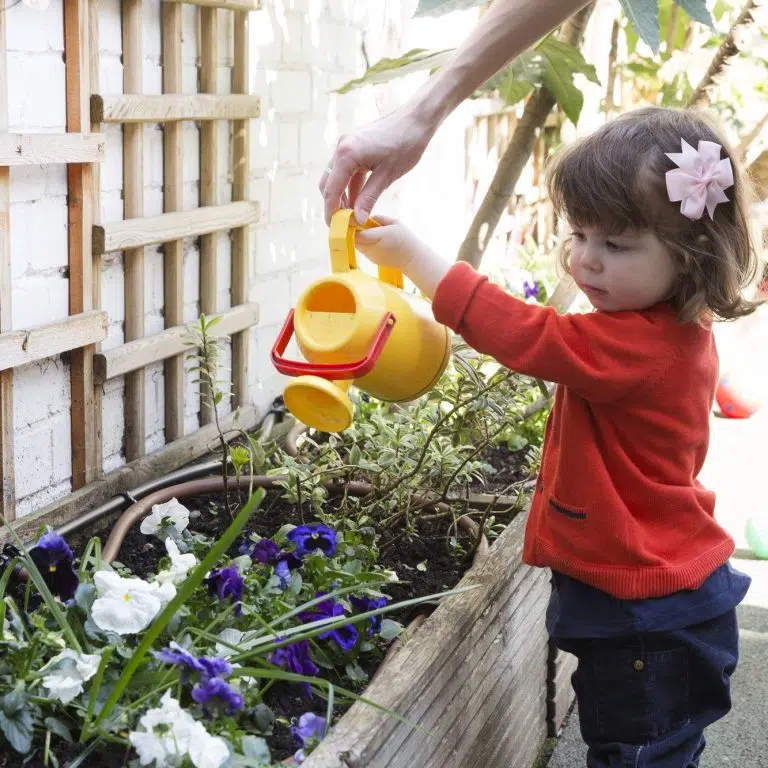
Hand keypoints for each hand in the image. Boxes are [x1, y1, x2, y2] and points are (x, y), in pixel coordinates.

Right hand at [319, 107, 434, 225]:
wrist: (417, 119)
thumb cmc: (405, 144)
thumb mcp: (387, 176)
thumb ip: (368, 198)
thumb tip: (357, 219)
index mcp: (347, 154)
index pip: (331, 190)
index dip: (331, 211)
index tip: (335, 228)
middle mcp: (342, 148)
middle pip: (328, 183)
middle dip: (333, 205)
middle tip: (344, 224)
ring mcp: (347, 145)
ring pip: (336, 177)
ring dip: (342, 196)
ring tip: (352, 215)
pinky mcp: (355, 146)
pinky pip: (347, 170)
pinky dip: (350, 186)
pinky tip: (359, 201)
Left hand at [355, 217, 450, 299]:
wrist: (413, 259)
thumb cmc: (406, 239)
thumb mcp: (395, 223)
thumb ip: (379, 218)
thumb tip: (367, 217)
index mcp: (378, 237)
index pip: (357, 234)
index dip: (351, 226)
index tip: (351, 218)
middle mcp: (372, 249)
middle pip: (353, 239)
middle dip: (353, 230)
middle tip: (357, 221)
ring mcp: (371, 256)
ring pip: (356, 244)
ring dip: (358, 236)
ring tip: (367, 229)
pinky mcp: (372, 259)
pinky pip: (362, 249)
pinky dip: (364, 243)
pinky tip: (372, 238)